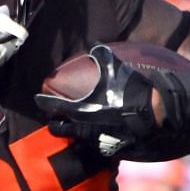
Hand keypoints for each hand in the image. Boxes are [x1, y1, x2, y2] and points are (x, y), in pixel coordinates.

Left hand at [36, 44, 163, 158]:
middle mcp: (85, 128)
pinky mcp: (109, 149)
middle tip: (52, 120)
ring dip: (72, 134)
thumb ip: (102, 56)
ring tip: (73, 129)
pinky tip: (96, 137)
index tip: (37, 100)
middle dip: (54, 124)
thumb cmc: (131, 92)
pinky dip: (92, 141)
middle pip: (60, 129)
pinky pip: (95, 146)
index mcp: (82, 109)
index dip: (44, 103)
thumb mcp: (116, 69)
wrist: (152, 116)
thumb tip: (94, 40)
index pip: (55, 106)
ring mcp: (96, 141)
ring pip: (77, 140)